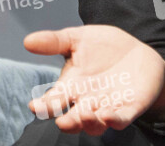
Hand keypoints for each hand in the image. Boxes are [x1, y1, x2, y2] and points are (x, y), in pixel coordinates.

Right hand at [24, 25, 164, 134]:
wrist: (137, 51)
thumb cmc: (103, 48)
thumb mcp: (78, 39)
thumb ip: (55, 41)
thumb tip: (27, 41)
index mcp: (71, 87)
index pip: (54, 101)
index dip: (44, 105)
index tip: (35, 105)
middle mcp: (87, 102)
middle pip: (73, 119)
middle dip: (68, 122)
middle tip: (61, 120)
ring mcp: (108, 107)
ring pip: (95, 124)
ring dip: (89, 123)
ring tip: (85, 115)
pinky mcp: (129, 108)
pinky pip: (121, 119)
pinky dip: (114, 120)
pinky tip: (108, 115)